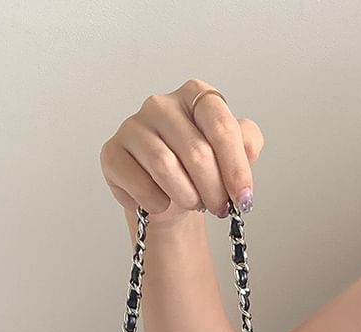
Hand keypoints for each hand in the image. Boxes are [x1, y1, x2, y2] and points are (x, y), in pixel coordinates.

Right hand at [100, 79, 263, 226]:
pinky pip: (139, 184)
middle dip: (214, 189)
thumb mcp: (232, 151)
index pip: (222, 127)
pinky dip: (156, 202)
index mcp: (195, 94)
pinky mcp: (113, 152)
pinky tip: (162, 203)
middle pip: (196, 152)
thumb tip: (247, 150)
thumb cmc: (199, 168)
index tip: (244, 198)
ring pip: (166, 167)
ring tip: (193, 203)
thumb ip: (247, 143)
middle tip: (219, 208)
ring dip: (187, 196)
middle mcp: (162, 104)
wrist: (166, 190)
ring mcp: (134, 126)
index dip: (236, 168)